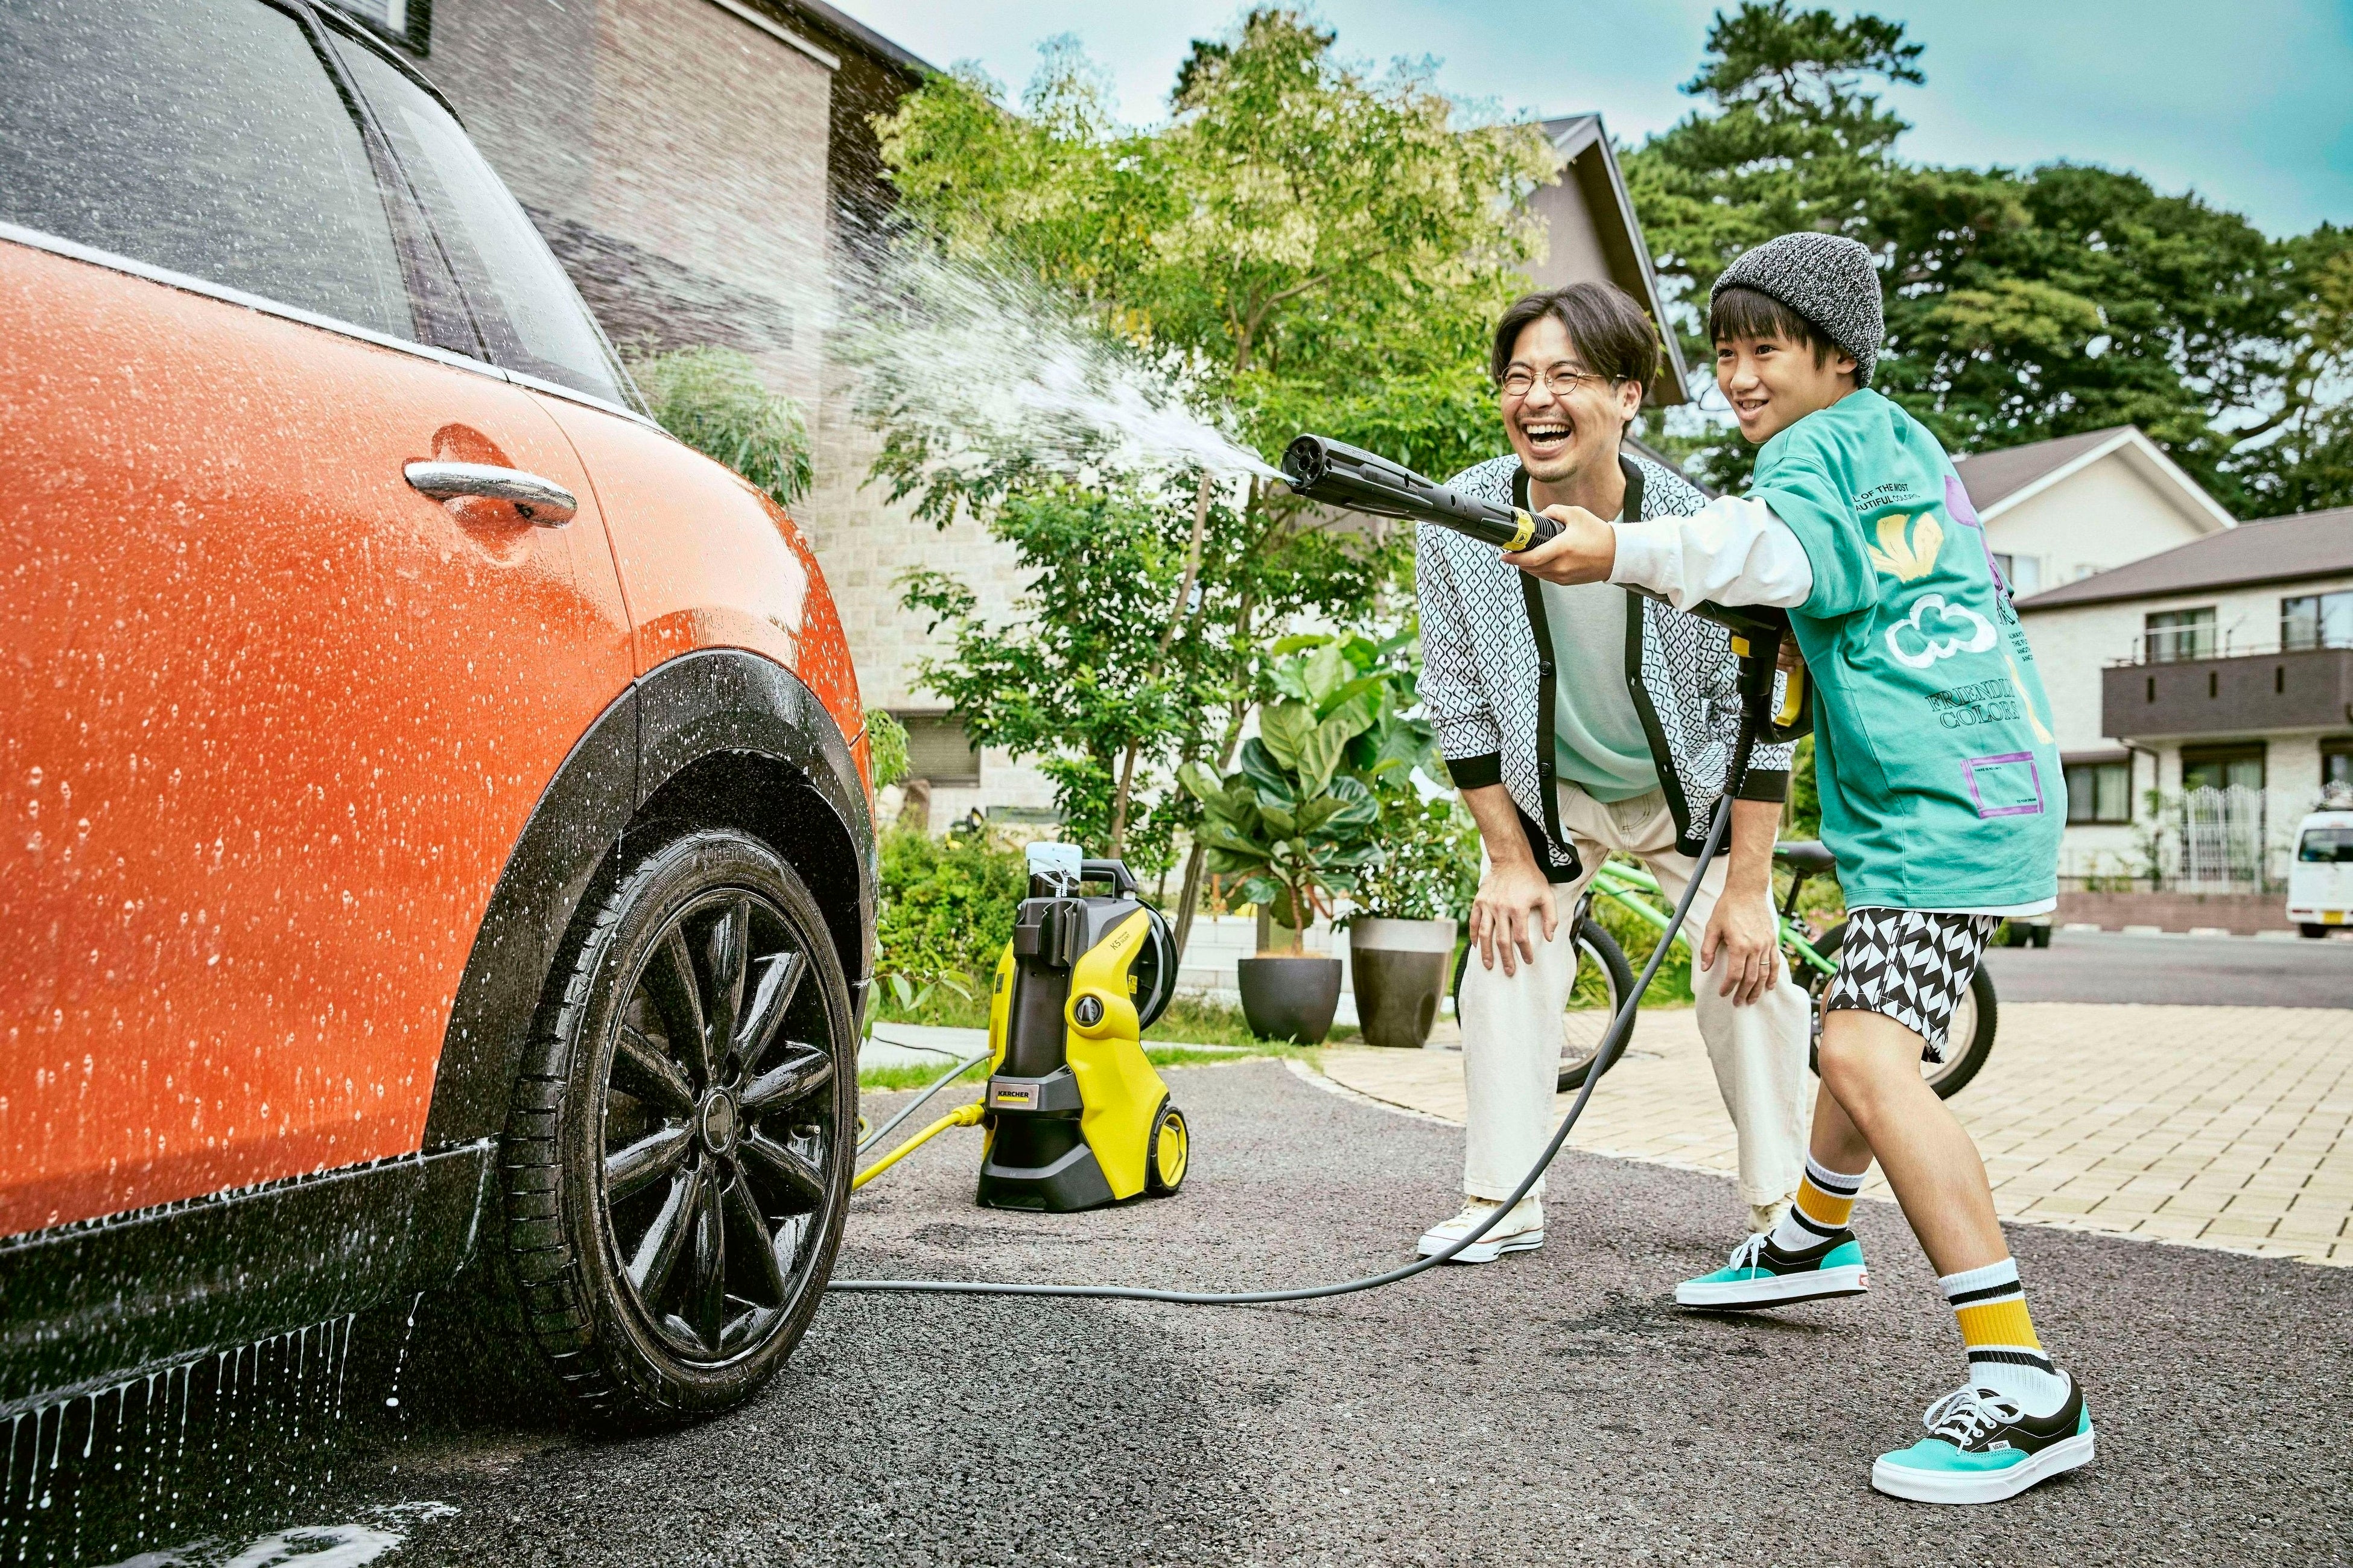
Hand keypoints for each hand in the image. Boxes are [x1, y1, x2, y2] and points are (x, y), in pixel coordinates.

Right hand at [1469, 857, 1557, 977]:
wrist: (1511, 859)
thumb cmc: (1531, 878)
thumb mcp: (1547, 895)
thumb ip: (1551, 917)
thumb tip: (1548, 938)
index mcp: (1518, 908)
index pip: (1521, 937)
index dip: (1525, 952)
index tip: (1528, 961)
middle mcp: (1501, 908)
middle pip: (1502, 940)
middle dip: (1506, 959)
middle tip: (1509, 971)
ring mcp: (1488, 905)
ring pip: (1485, 934)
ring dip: (1486, 952)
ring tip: (1489, 965)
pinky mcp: (1479, 901)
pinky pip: (1474, 922)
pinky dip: (1474, 935)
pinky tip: (1476, 946)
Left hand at [1501, 505, 1616, 584]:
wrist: (1617, 554)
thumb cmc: (1598, 533)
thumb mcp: (1576, 514)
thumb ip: (1554, 511)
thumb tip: (1539, 516)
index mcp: (1562, 548)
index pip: (1530, 558)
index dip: (1514, 558)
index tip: (1504, 554)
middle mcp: (1561, 565)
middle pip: (1530, 568)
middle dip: (1518, 561)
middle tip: (1512, 552)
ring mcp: (1564, 576)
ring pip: (1537, 574)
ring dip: (1527, 566)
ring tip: (1524, 556)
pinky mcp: (1567, 582)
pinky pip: (1546, 577)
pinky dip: (1539, 570)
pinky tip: (1539, 561)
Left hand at [1699, 890, 1778, 1005]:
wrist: (1747, 891)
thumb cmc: (1727, 907)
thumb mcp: (1712, 927)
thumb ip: (1708, 949)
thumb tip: (1705, 968)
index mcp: (1739, 945)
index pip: (1735, 974)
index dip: (1728, 987)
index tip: (1723, 993)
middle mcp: (1755, 947)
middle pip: (1750, 978)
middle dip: (1743, 993)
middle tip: (1737, 1003)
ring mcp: (1766, 945)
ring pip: (1764, 973)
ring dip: (1758, 989)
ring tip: (1751, 1000)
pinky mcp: (1772, 941)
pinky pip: (1775, 963)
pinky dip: (1773, 976)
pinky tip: (1769, 986)